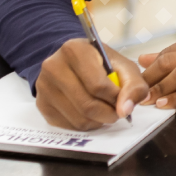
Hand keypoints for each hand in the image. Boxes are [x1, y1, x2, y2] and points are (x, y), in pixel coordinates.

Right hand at [32, 38, 147, 130]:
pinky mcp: (42, 104)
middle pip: (88, 105)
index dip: (116, 98)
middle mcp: (53, 66)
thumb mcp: (123, 67)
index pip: (98, 86)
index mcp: (74, 50)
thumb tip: (124, 110)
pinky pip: (69, 126)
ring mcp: (44, 86)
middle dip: (109, 113)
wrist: (73, 64)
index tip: (122, 99)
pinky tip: (88, 113)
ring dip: (98, 121)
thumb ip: (133, 86)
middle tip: (116, 110)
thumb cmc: (101, 65)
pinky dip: (85, 124)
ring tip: (103, 109)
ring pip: (79, 119)